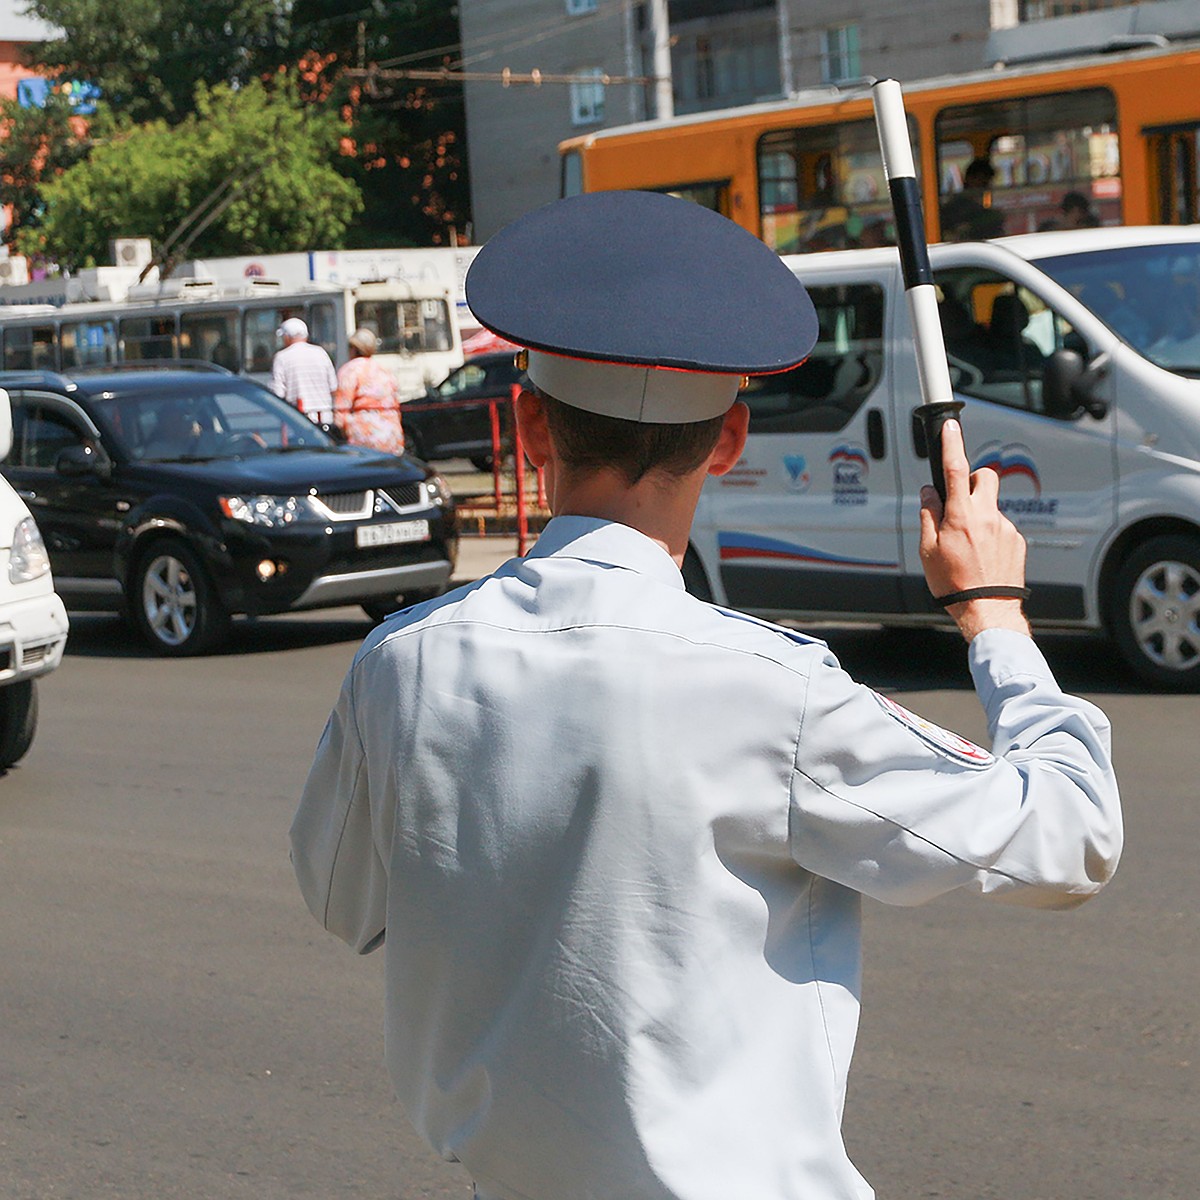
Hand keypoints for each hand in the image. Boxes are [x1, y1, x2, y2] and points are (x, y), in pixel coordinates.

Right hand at [919, 419, 1030, 641]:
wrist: (987, 608)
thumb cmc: (954, 582)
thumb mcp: (928, 550)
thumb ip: (928, 515)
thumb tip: (930, 493)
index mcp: (961, 515)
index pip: (955, 470)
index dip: (951, 445)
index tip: (950, 427)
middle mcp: (987, 515)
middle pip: (986, 477)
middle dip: (974, 480)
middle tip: (961, 499)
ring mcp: (1006, 526)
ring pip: (992, 505)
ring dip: (979, 515)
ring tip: (970, 546)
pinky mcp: (1018, 539)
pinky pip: (1001, 526)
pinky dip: (991, 534)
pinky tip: (984, 556)